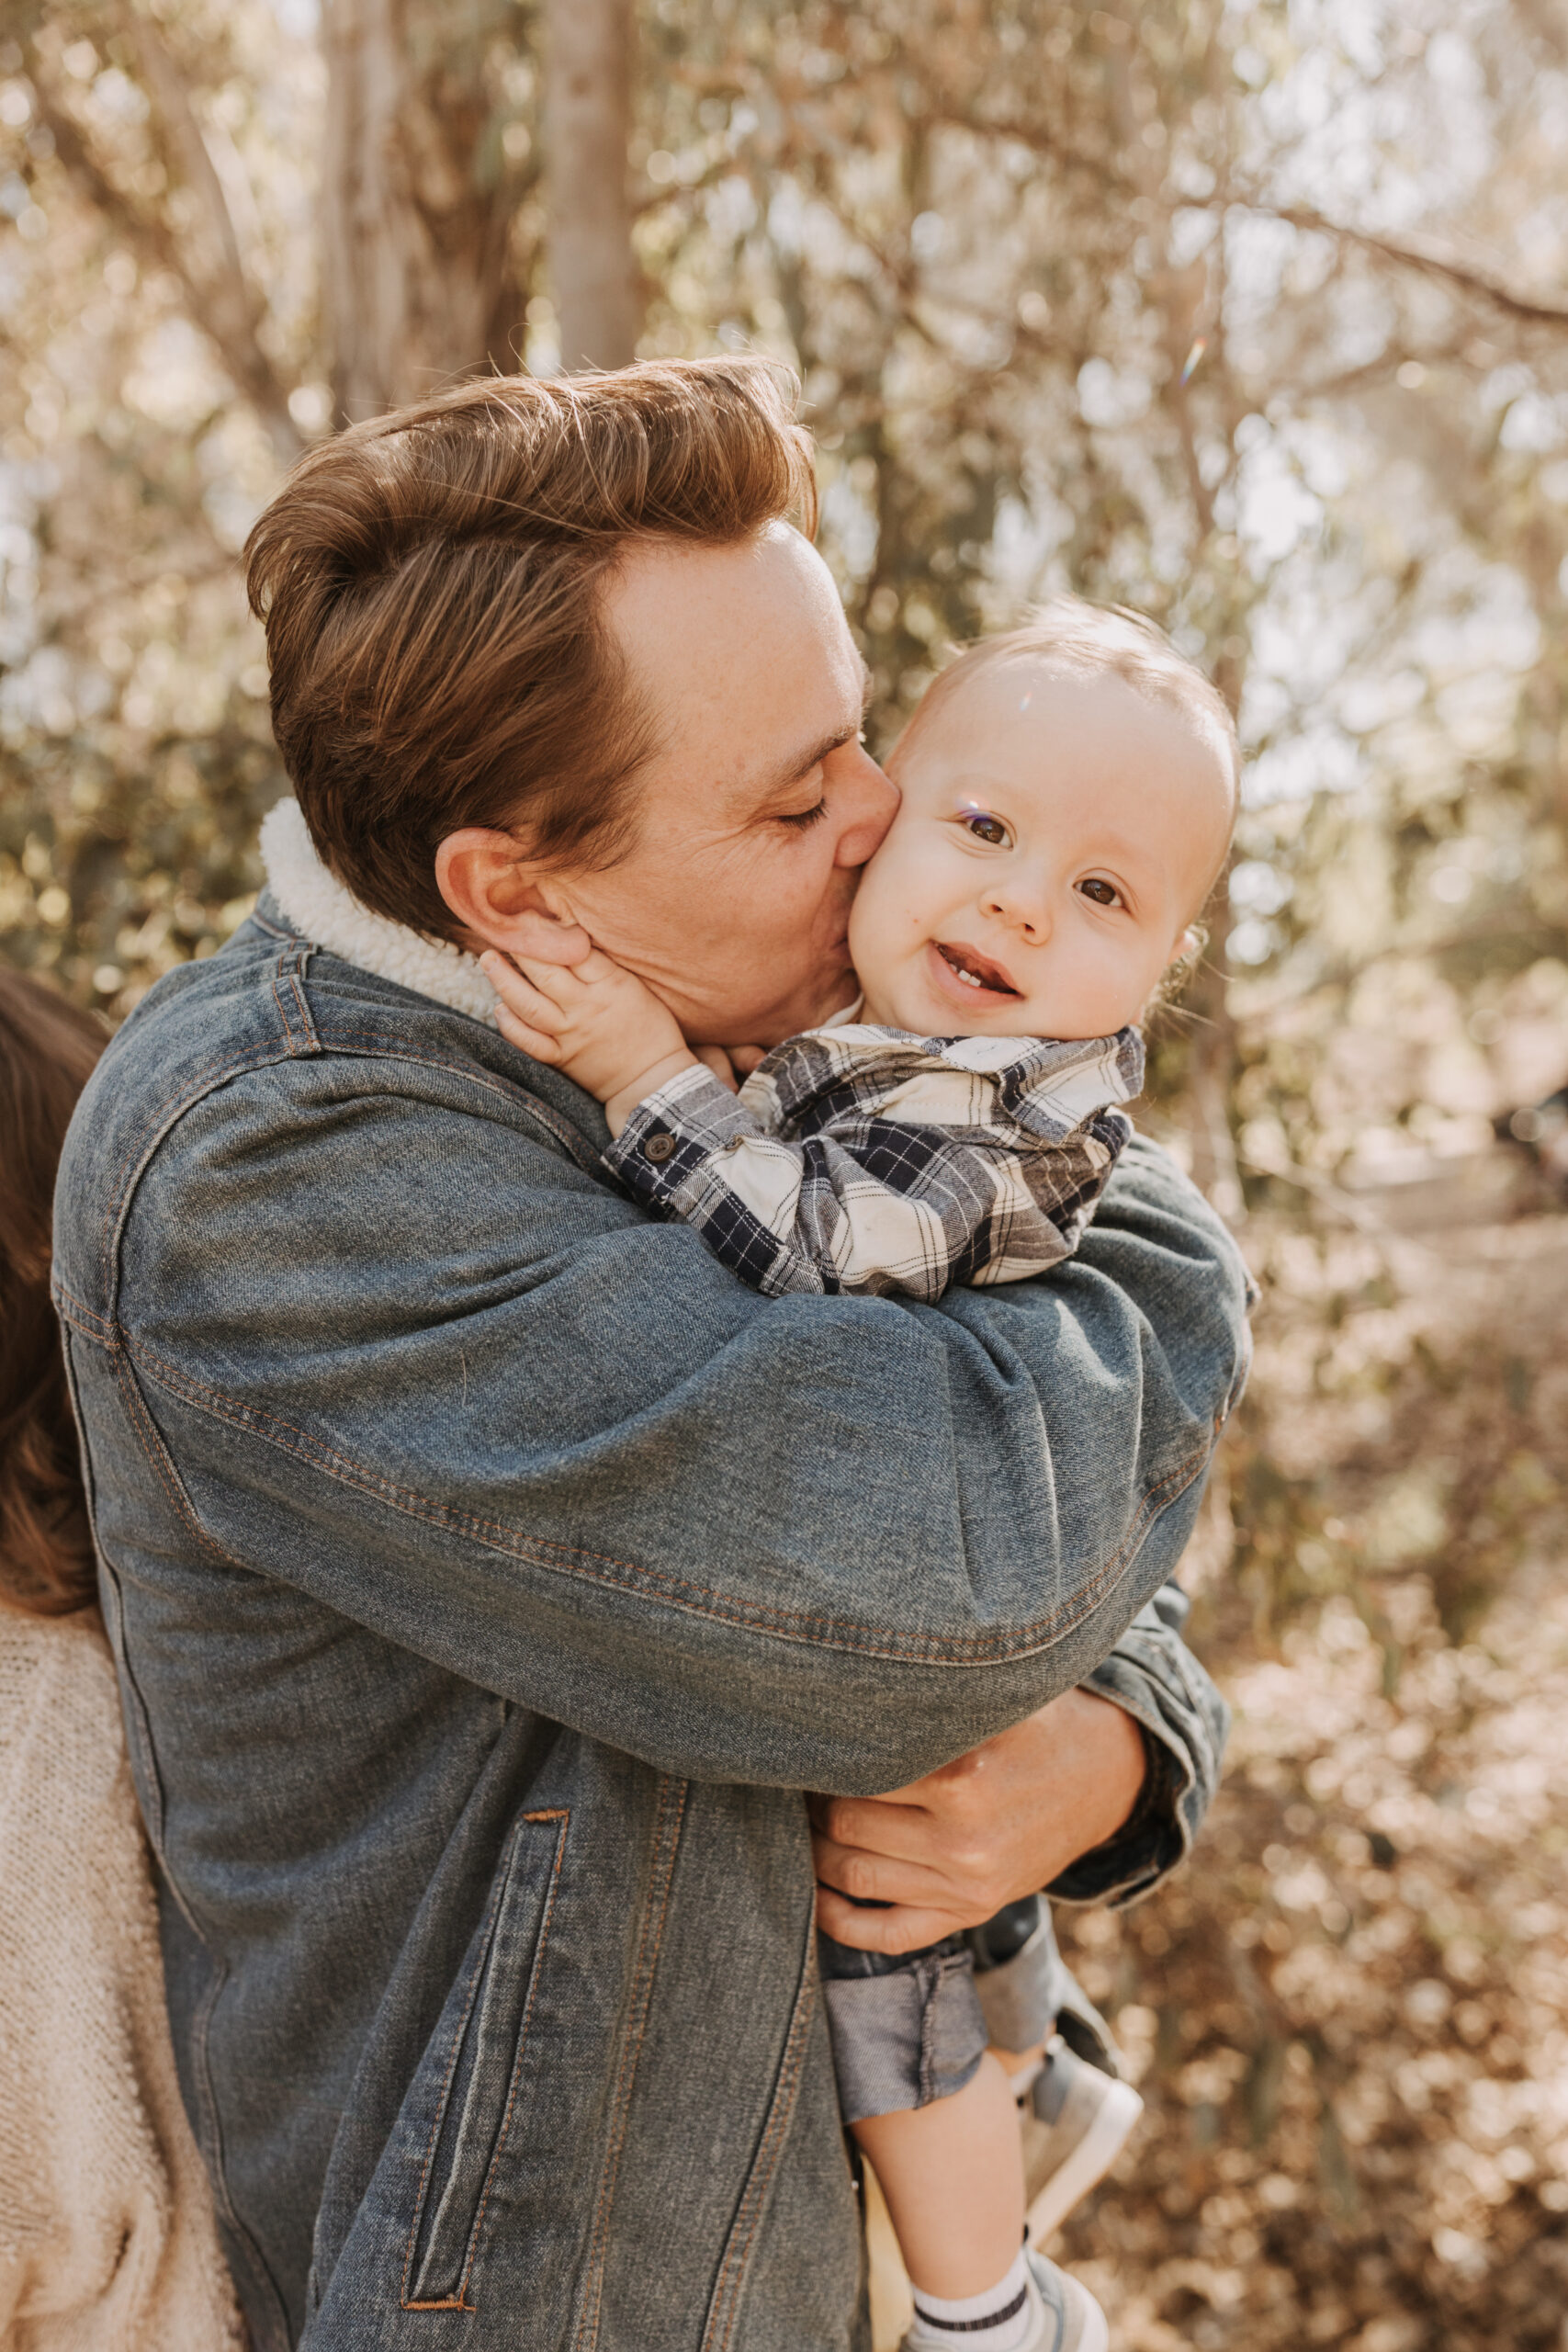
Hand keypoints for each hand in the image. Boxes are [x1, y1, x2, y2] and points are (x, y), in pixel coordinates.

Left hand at [481, 946, 694, 1118]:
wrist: (654, 1079)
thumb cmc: (651, 1029)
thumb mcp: (634, 986)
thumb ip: (603, 966)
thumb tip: (568, 940)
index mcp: (610, 985)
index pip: (573, 951)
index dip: (548, 931)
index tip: (531, 916)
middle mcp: (586, 1008)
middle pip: (546, 973)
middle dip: (520, 949)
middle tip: (502, 932)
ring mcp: (571, 1034)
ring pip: (530, 1005)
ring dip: (504, 981)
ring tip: (488, 960)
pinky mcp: (562, 1058)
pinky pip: (529, 1042)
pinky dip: (511, 1026)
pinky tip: (500, 1008)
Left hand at [811, 1688, 1146, 1954]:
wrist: (1102, 1779)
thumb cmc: (1036, 1725)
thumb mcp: (995, 1699)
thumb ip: (931, 1701)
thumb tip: (849, 1683)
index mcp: (963, 1780)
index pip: (857, 1776)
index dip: (824, 1761)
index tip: (813, 1745)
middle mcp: (962, 1841)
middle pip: (846, 1826)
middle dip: (815, 1802)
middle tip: (805, 1778)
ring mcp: (966, 1886)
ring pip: (854, 1877)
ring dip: (817, 1851)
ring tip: (808, 1821)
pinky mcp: (970, 1913)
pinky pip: (889, 1934)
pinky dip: (841, 1922)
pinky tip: (817, 1895)